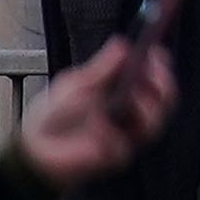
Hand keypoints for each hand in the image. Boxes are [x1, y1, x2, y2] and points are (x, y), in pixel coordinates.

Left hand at [11, 37, 175, 192]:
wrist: (35, 148)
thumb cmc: (53, 117)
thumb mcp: (75, 84)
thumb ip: (101, 68)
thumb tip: (122, 44)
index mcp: (122, 92)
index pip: (153, 78)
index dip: (160, 65)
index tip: (156, 52)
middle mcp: (130, 114)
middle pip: (164, 100)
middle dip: (162, 84)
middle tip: (149, 73)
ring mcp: (126, 135)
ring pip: (155, 121)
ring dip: (143, 107)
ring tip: (125, 98)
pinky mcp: (118, 155)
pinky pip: (125, 141)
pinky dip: (110, 130)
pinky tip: (96, 125)